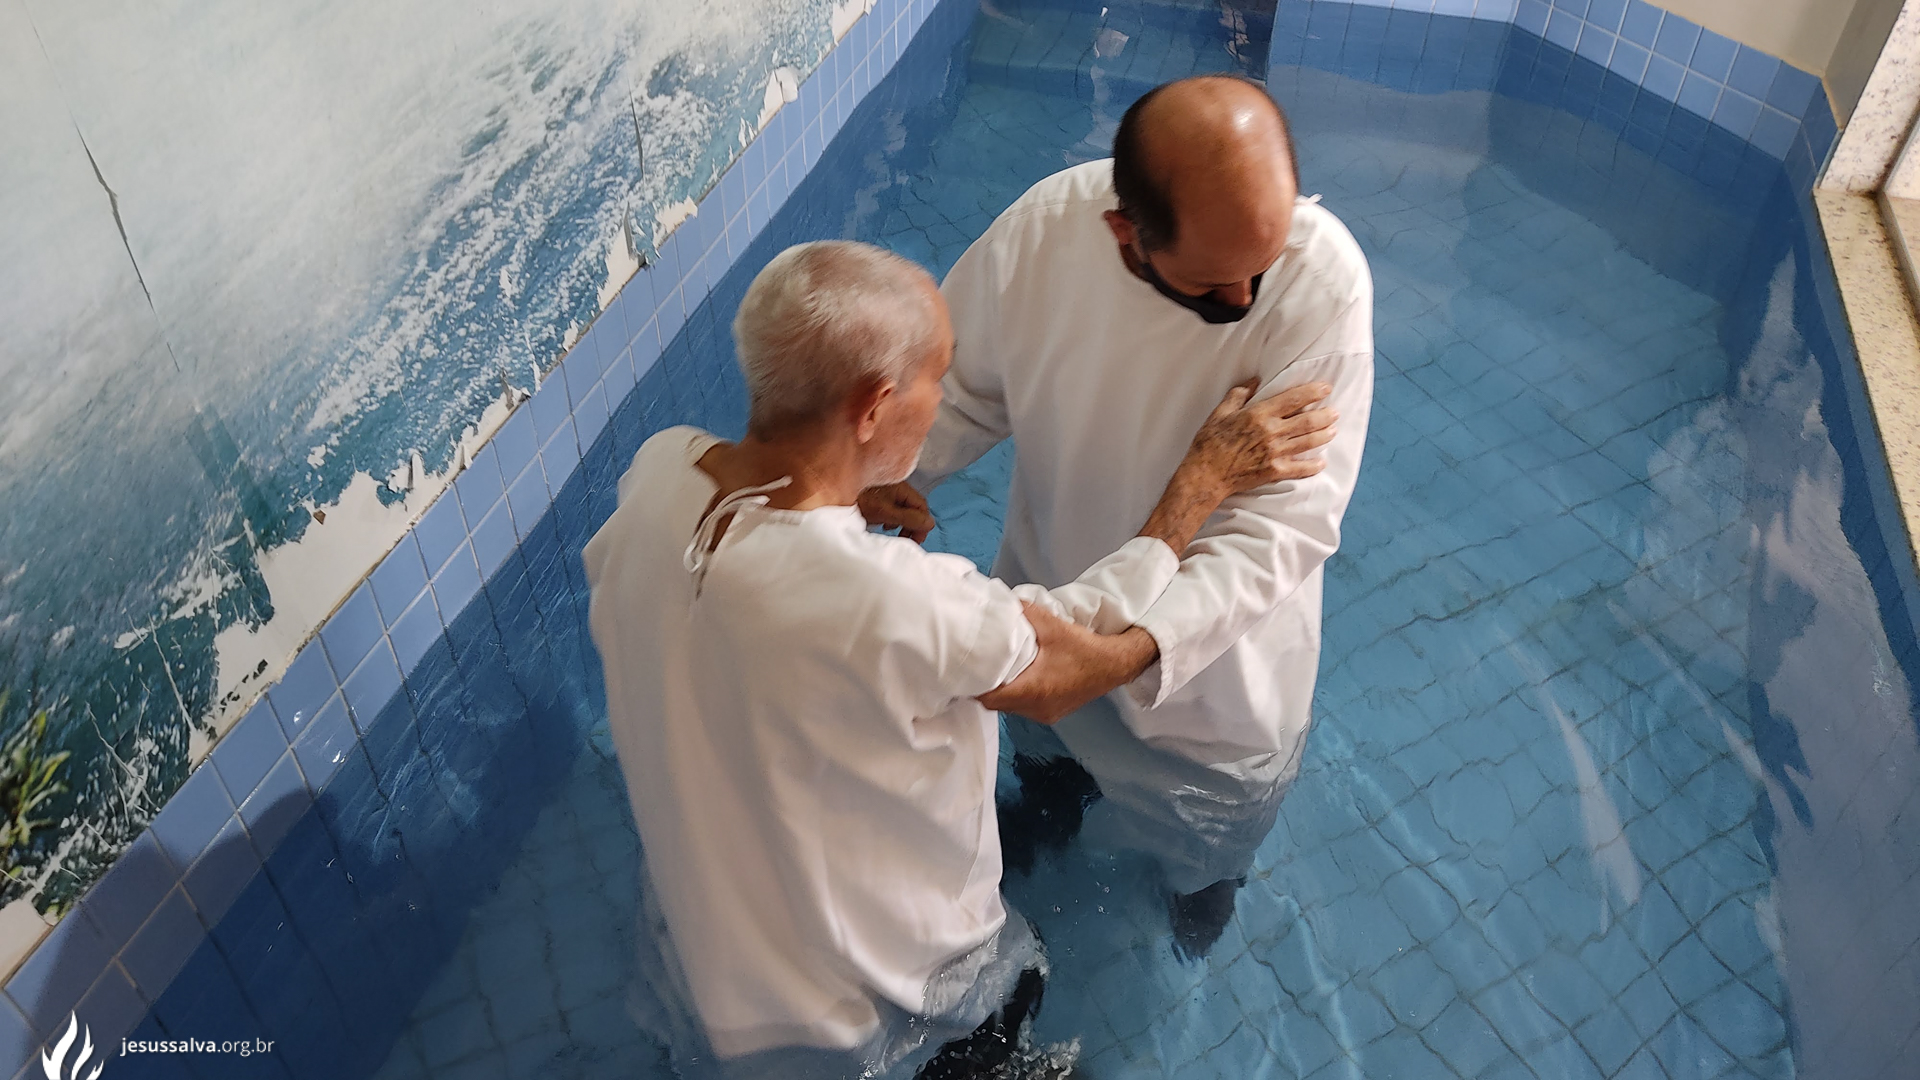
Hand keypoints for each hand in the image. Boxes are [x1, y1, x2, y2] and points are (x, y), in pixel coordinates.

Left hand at [857, 481, 934, 542]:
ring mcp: (887, 493)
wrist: (834, 492)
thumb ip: (909, 518)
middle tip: (906, 539)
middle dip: (912, 525)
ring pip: (902, 510)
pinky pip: (892, 510)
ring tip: (892, 532)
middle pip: (913, 508)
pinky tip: (883, 524)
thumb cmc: (860, 500)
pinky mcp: (878, 498)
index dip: (922, 524)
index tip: (915, 539)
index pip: (922, 507)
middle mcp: (897, 489)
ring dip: (901, 523)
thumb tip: (930, 523)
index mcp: (903, 489)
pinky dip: (891, 519)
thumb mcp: (886, 512)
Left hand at [977, 603, 1156, 722]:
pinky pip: (1024, 706)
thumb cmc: (1085, 647)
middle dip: (983, 687)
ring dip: (1001, 691)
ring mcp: (1045, 713)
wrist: (1117, 663)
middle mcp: (1036, 708)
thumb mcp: (1052, 625)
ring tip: (993, 669)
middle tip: (974, 666)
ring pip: (1010, 707)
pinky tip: (1016, 676)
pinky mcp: (1052, 711)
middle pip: (996, 704)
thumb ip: (1024, 613)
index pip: (989, 697)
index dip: (973, 684)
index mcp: (1033, 690)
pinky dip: (1016, 693)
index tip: (964, 669)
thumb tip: (1002, 602)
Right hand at [1181, 378, 1337, 496]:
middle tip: (1335, 411)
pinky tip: (1321, 463)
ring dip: (1324, 435)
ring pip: (1308, 442)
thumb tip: (1254, 381)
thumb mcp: (1220, 412)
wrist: (1206, 474)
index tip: (1326, 388)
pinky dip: (1313, 466)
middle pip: (1308, 421)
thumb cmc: (1210, 442)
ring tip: (1333, 430)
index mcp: (1259, 414)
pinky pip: (1300, 469)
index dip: (1313, 392)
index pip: (1294, 399)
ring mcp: (1275, 453)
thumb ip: (1239, 394)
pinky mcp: (1274, 471)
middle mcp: (1271, 432)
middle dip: (1325, 415)